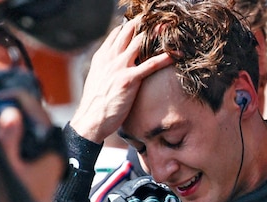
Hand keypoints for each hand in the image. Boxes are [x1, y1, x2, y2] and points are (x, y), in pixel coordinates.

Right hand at [0, 91, 65, 201]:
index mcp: (51, 149)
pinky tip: (1, 136)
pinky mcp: (39, 165)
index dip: (18, 99)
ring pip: (32, 129)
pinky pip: (29, 142)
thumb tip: (10, 113)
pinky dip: (16, 135)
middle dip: (14, 108)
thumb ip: (8, 140)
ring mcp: (47, 158)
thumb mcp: (8, 169)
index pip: (37, 111)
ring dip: (14, 122)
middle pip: (34, 118)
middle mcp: (53, 151)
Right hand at [70, 16, 172, 142]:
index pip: (118, 33)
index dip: (131, 26)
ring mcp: (120, 67)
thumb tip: (114, 65)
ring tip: (168, 28)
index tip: (144, 22)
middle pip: (129, 31)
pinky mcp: (129, 80)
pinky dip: (165, 57)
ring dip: (155, 33)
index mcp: (102, 56)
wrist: (91, 120)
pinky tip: (176, 54)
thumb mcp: (97, 80)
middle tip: (158, 18)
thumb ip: (106, 68)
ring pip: (140, 42)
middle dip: (144, 22)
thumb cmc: (95, 104)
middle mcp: (111, 58)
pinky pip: (151, 64)